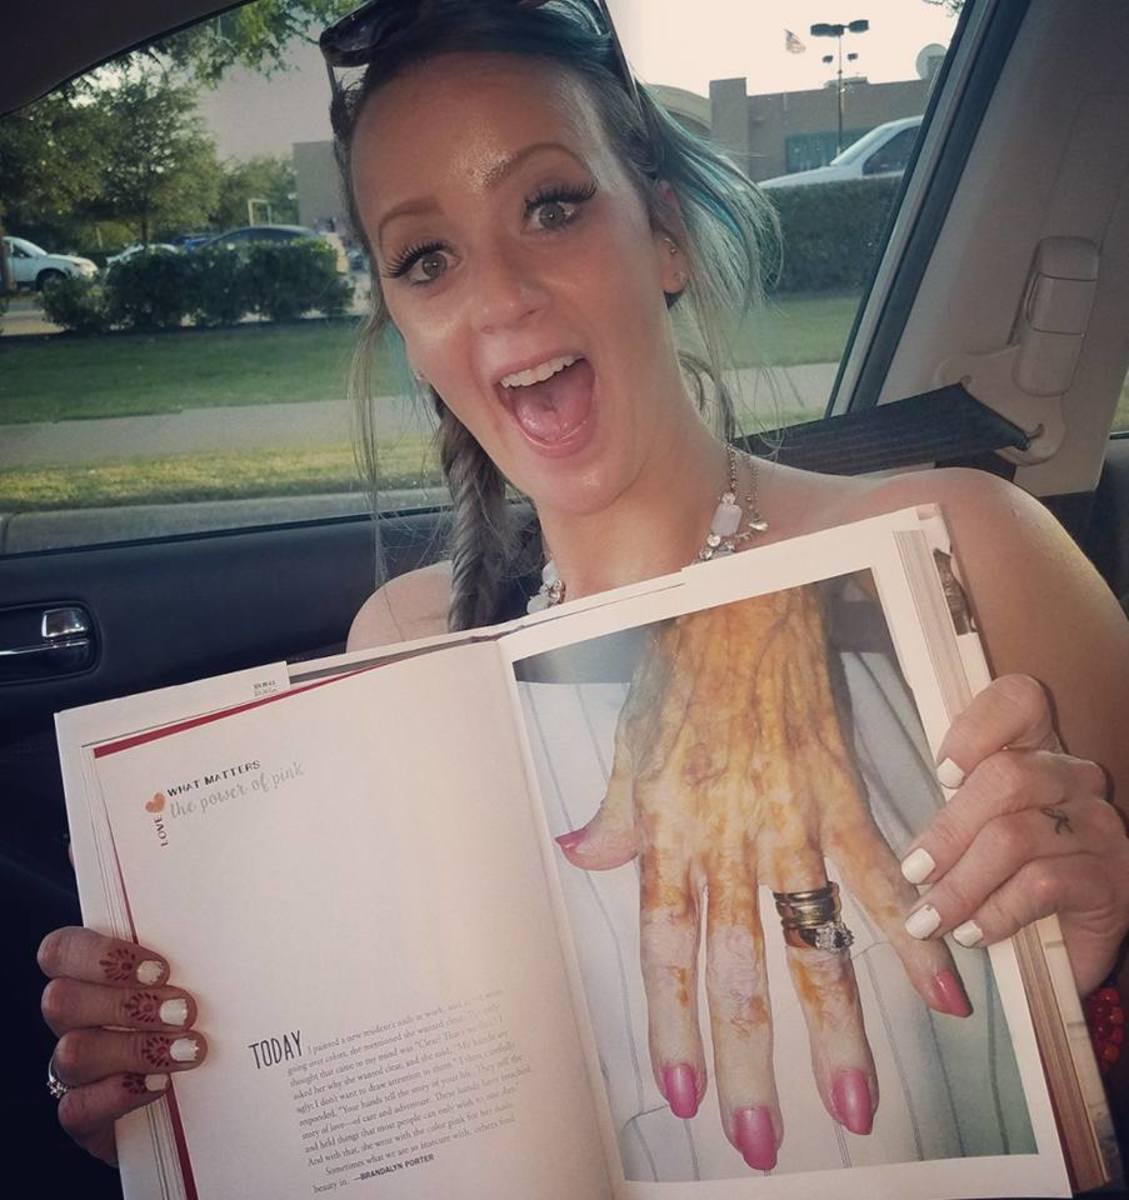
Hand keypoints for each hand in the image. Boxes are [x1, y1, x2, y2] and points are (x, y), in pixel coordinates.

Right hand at [38, 926, 206, 1164]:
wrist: (201, 1090)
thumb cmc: (192, 1012)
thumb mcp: (188, 978)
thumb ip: (185, 957)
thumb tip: (220, 936)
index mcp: (87, 974)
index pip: (60, 951)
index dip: (102, 956)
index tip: (161, 968)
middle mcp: (71, 1019)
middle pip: (60, 1001)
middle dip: (127, 1004)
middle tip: (185, 1010)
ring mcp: (70, 1068)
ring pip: (72, 1053)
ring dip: (135, 1048)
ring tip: (189, 1048)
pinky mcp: (81, 1113)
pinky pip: (78, 1107)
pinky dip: (122, 1093)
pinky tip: (162, 1083)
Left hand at [555, 587, 969, 1170]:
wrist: (738, 607)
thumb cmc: (679, 674)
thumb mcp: (627, 744)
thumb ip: (610, 814)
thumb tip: (576, 855)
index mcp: (667, 831)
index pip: (667, 947)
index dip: (673, 1023)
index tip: (680, 1091)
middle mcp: (725, 839)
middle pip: (736, 965)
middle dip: (746, 1058)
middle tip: (762, 1137)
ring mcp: (787, 820)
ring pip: (810, 938)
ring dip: (834, 1024)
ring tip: (851, 1099)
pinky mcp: (839, 795)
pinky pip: (879, 875)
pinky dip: (912, 933)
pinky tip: (943, 992)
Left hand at [899, 673, 1128, 994]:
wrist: (1074, 936)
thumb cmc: (1013, 873)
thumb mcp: (980, 832)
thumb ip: (954, 812)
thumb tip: (903, 841)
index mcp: (1040, 750)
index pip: (1020, 701)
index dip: (978, 726)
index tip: (943, 772)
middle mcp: (1075, 779)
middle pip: (1005, 778)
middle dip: (948, 831)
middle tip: (914, 872)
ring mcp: (1097, 828)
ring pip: (1014, 838)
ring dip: (960, 884)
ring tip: (929, 917)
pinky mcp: (1109, 881)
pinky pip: (1040, 885)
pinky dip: (995, 912)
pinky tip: (972, 932)